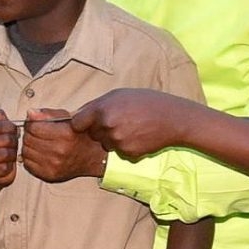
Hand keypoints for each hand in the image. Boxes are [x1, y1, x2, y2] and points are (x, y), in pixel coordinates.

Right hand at [0, 107, 19, 187]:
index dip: (11, 129)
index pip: (1, 125)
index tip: (12, 133)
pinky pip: (5, 168)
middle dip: (13, 143)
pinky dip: (9, 167)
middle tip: (11, 146)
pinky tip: (5, 165)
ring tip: (8, 156)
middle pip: (6, 140)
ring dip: (12, 156)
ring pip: (6, 154)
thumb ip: (0, 120)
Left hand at [21, 108, 107, 184]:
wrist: (92, 157)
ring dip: (29, 146)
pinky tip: (39, 154)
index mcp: (65, 134)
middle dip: (29, 134)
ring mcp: (54, 165)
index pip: (33, 127)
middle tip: (37, 133)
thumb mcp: (67, 118)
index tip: (35, 124)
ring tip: (39, 143)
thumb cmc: (79, 135)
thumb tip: (30, 113)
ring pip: (25, 152)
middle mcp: (60, 151)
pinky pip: (28, 164)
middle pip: (28, 139)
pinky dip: (30, 158)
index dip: (31, 123)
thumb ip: (47, 114)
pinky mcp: (49, 175)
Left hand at [70, 90, 200, 162]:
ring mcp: (118, 141)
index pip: (76, 123)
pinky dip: (125, 146)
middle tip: (118, 121)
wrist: (172, 118)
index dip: (81, 123)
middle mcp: (107, 126)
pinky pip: (119, 152)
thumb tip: (77, 114)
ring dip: (112, 139)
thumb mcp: (118, 95)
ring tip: (130, 127)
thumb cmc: (145, 102)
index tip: (87, 123)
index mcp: (102, 109)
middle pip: (91, 134)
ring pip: (105, 144)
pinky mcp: (128, 153)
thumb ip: (96, 104)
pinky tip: (137, 136)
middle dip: (99, 130)